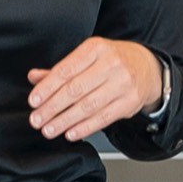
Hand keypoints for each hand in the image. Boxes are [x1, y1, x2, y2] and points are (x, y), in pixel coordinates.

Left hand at [27, 38, 162, 142]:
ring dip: (65, 121)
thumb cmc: (112, 60)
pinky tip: (70, 133)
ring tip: (49, 129)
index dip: (47, 87)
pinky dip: (85, 128)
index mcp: (95, 49)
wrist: (148, 67)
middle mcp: (110, 65)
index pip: (66, 70)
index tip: (34, 101)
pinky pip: (103, 118)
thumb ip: (61, 69)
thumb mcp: (88, 56)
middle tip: (36, 119)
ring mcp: (122, 84)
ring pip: (88, 106)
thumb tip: (34, 77)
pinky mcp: (130, 103)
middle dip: (52, 107)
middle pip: (76, 89)